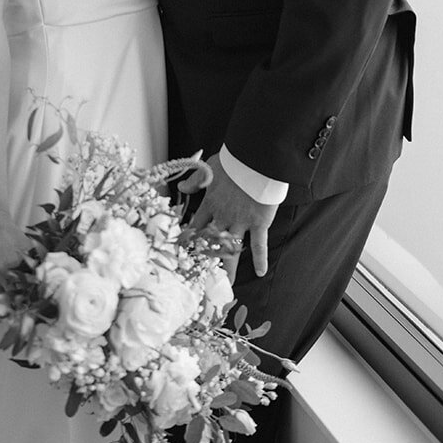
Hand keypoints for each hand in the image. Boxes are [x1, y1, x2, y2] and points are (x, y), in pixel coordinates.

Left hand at [181, 152, 277, 277]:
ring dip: (230, 268)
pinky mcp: (259, 222)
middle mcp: (223, 216)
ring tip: (228, 283)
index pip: (197, 226)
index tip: (186, 251)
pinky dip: (261, 258)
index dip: (190, 239)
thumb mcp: (208, 168)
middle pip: (212, 243)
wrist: (255, 159)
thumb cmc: (232, 161)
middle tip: (204, 275)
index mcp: (210, 203)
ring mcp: (241, 221)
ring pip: (232, 249)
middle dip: (207, 260)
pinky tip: (261, 272)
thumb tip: (181, 188)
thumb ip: (195, 181)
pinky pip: (259, 244)